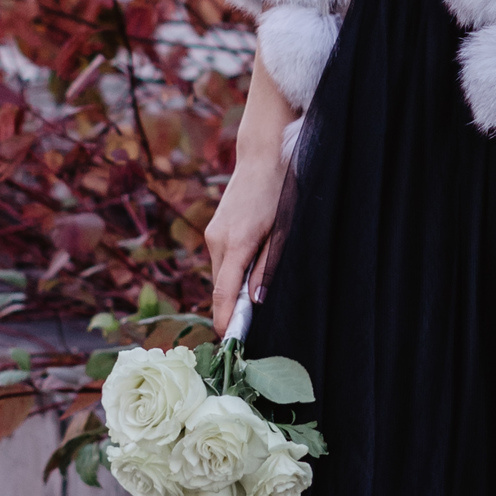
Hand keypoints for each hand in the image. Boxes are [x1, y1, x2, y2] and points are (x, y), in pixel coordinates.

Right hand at [204, 83, 287, 322]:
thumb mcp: (282, 232)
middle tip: (247, 329)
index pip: (224, 291)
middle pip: (221, 285)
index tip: (226, 340)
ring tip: (253, 299)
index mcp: (236, 243)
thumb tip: (255, 300)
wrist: (262, 155)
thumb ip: (267, 267)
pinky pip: (221, 260)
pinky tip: (250, 270)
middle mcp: (217, 240)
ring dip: (233, 287)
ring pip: (221, 272)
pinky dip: (232, 271)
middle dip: (231, 307)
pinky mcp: (215, 229)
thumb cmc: (280, 192)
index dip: (224, 318)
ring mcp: (213, 234)